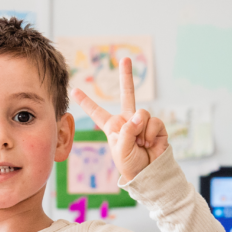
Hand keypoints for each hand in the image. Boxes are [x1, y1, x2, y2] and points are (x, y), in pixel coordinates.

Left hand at [70, 57, 167, 181]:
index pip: (97, 112)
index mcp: (112, 126)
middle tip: (125, 59)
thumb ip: (127, 131)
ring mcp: (142, 122)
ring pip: (141, 113)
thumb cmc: (130, 164)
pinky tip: (150, 143)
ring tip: (140, 144)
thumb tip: (139, 116)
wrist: (149, 173)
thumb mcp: (120, 149)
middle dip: (126, 76)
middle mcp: (127, 120)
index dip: (86, 102)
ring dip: (141, 131)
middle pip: (126, 94)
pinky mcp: (156, 126)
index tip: (75, 91)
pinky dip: (150, 134)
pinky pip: (153, 121)